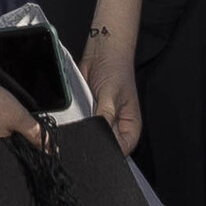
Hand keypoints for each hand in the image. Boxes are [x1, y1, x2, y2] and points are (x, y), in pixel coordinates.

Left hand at [78, 29, 142, 153]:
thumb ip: (104, 117)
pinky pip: (81, 125)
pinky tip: (75, 117)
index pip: (121, 150)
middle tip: (85, 133)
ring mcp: (102, 121)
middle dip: (94, 141)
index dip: (109, 152)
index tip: (95, 148)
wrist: (102, 53)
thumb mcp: (111, 95)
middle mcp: (117, 126)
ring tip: (81, 121)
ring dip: (84, 132)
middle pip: (105, 145)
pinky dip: (76, 123)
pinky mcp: (88, 114)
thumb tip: (97, 136)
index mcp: (130, 126)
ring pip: (91, 136)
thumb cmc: (116, 70)